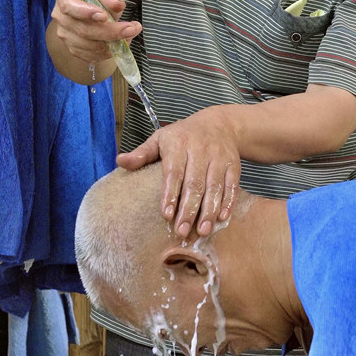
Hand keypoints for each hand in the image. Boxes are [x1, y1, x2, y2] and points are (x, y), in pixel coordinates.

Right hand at [50, 0, 141, 63]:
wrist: (93, 9)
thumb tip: (117, 5)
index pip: (69, 6)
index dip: (86, 13)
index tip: (105, 16)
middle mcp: (61, 17)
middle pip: (83, 29)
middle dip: (110, 31)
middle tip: (132, 29)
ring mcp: (65, 35)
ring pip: (88, 45)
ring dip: (112, 43)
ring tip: (130, 35)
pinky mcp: (73, 49)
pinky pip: (90, 56)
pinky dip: (108, 52)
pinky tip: (120, 44)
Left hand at [116, 105, 240, 237]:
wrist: (220, 123)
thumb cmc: (184, 135)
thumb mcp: (161, 138)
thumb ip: (142, 153)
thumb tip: (121, 161)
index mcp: (179, 145)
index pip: (174, 172)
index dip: (170, 194)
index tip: (166, 215)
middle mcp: (200, 150)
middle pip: (195, 183)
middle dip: (189, 209)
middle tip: (182, 231)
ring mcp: (219, 158)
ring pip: (214, 187)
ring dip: (209, 210)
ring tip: (202, 231)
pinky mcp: (234, 166)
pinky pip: (232, 185)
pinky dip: (228, 202)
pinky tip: (222, 218)